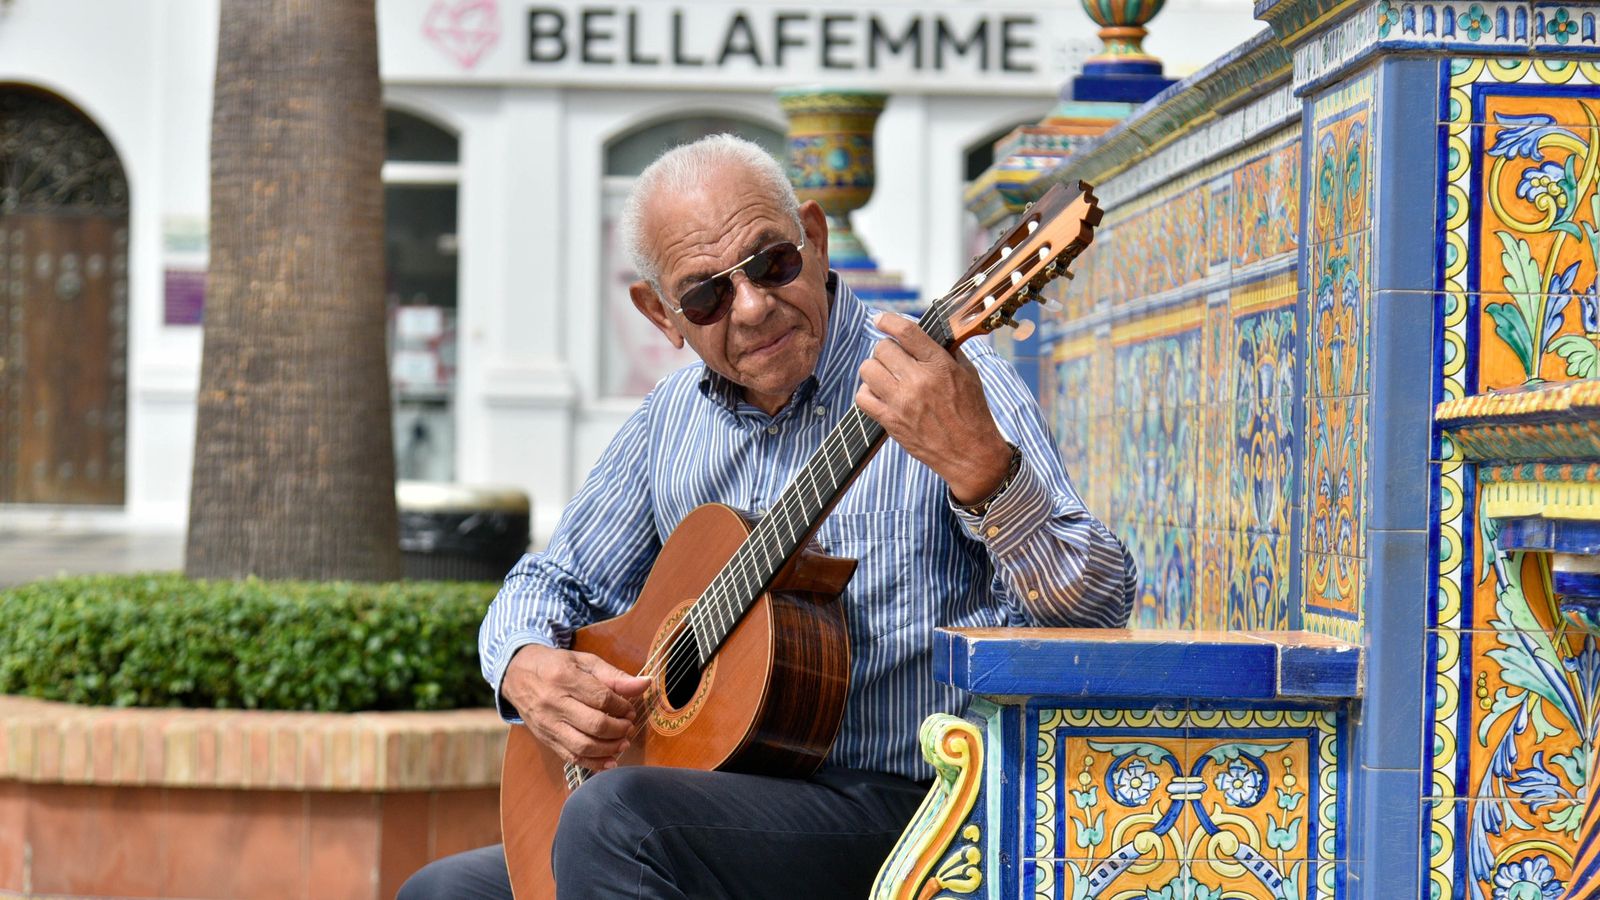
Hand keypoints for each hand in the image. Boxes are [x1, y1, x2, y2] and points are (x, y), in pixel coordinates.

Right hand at [502, 644, 650, 770]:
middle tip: (629, 725)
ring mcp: (548, 725)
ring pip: (583, 745)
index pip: (601, 698)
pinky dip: (594, 763)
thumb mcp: (584, 662)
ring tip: (623, 742)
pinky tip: (610, 760)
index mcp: (564, 678)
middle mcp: (553, 704)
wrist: (518, 675)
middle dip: (619, 729)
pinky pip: (572, 757)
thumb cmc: (556, 666)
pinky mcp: (546, 740)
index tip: (630, 708)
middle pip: (594, 724)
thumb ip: (614, 676)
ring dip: (609, 748)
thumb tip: (645, 684)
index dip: (622, 707)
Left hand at [856, 312, 1011, 504]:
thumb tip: (927, 333)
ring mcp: (902, 403)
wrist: (971, 454)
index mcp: (939, 365)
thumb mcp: (968, 374)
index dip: (888, 320)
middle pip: (882, 348)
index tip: (880, 319)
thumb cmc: (972, 412)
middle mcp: (918, 381)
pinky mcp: (891, 422)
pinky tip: (879, 393)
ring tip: (886, 375)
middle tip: (895, 358)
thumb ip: (947, 351)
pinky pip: (862, 397)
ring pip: (868, 369)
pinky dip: (867, 392)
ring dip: (875, 369)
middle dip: (887, 349)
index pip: (906, 332)